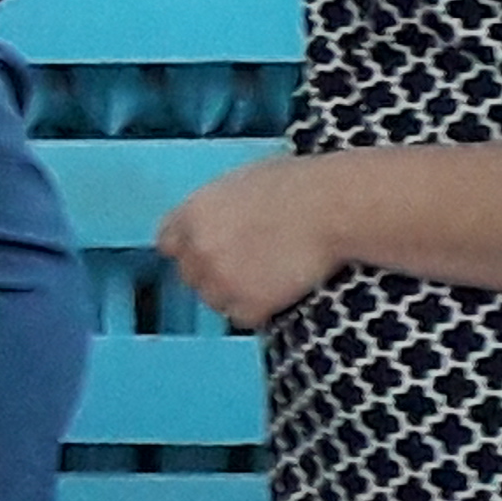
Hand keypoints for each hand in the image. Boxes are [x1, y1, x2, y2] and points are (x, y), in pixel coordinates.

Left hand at [155, 152, 343, 327]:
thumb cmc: (300, 186)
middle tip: (248, 266)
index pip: (167, 244)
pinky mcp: (248, 302)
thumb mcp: (242, 183)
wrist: (333, 207)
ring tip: (270, 275)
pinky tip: (280, 291)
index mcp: (192, 213)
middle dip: (213, 273)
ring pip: (214, 300)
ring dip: (235, 294)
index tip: (206, 254)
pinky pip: (243, 318)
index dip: (190, 249)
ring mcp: (220, 277)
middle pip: (189, 275)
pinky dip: (260, 311)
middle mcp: (198, 247)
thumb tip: (217, 221)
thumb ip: (217, 208)